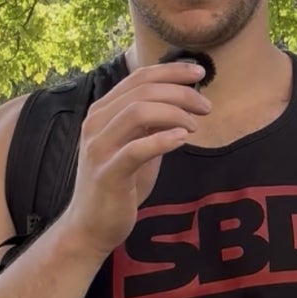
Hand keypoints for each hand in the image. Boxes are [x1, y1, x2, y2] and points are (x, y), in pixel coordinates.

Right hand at [63, 60, 210, 257]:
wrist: (91, 227)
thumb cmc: (118, 185)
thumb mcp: (136, 145)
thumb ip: (152, 123)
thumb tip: (182, 100)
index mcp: (102, 111)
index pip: (139, 77)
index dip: (172, 71)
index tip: (200, 74)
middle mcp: (96, 123)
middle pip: (142, 91)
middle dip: (181, 93)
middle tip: (205, 108)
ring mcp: (98, 148)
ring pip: (138, 112)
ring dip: (175, 113)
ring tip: (195, 126)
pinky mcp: (107, 173)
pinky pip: (136, 149)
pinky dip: (163, 140)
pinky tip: (182, 139)